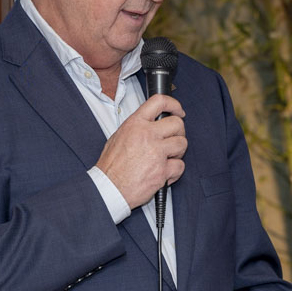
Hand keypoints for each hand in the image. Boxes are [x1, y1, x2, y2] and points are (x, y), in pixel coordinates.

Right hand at [95, 94, 186, 208]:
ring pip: (182, 143)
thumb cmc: (111, 166)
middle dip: (178, 132)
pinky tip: (164, 173)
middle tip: (172, 139)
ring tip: (167, 157)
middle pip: (177, 123)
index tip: (178, 110)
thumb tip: (150, 124)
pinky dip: (175, 171)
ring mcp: (156, 153)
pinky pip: (180, 166)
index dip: (174, 104)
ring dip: (178, 152)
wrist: (109, 188)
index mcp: (135, 124)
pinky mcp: (162, 170)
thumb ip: (137, 128)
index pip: (159, 102)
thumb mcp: (118, 137)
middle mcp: (147, 135)